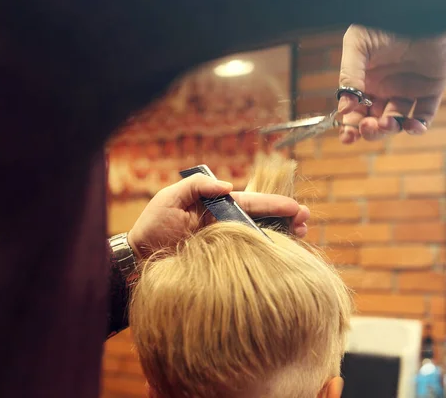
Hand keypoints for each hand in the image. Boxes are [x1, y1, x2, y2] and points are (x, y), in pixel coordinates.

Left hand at [127, 174, 309, 258]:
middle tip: (306, 221)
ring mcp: (224, 242)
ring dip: (280, 235)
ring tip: (301, 235)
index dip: (274, 204)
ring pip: (258, 236)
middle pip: (261, 218)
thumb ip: (197, 186)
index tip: (296, 208)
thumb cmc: (152, 226)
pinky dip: (265, 253)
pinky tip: (281, 255)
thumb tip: (229, 185)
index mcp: (216, 206)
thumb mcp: (170, 198)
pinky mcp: (222, 260)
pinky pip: (248, 255)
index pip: (250, 202)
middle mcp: (224, 223)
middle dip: (285, 218)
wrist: (139, 257)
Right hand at [337, 25, 445, 142]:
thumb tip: (344, 108)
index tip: (348, 137)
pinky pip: (425, 115)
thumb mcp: (358, 46)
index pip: (355, 112)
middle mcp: (384, 89)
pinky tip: (412, 126)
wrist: (418, 13)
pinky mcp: (430, 89)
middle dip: (369, 130)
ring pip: (396, 122)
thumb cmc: (383, 24)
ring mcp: (407, 90)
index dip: (350, 127)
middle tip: (367, 126)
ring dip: (389, 129)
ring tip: (385, 123)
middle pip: (374, 122)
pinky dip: (419, 127)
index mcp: (365, 82)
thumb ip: (349, 75)